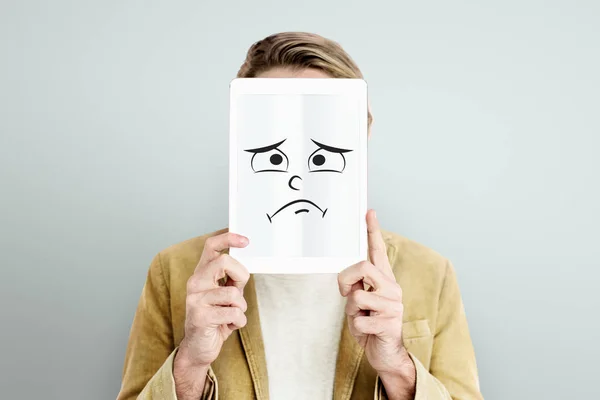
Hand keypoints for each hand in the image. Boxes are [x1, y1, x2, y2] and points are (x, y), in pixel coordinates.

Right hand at [174, 231, 249, 399]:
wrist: (199, 348)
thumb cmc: (215, 319)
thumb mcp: (224, 295)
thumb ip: (231, 279)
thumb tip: (245, 265)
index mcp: (201, 274)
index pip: (211, 246)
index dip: (229, 238)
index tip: (246, 241)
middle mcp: (195, 283)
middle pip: (225, 262)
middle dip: (241, 277)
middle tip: (239, 292)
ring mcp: (196, 300)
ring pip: (233, 293)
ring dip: (240, 308)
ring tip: (231, 315)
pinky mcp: (201, 317)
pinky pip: (234, 314)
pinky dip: (239, 322)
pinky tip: (228, 326)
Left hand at [338, 210, 415, 398]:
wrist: (387, 355)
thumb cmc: (371, 326)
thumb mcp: (360, 303)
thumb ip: (356, 287)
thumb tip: (348, 281)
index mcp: (384, 280)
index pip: (378, 251)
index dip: (372, 231)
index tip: (368, 212)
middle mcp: (392, 288)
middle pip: (362, 267)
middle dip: (345, 280)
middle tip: (345, 294)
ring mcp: (393, 305)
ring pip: (357, 296)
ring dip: (351, 311)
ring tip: (362, 319)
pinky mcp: (390, 323)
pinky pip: (359, 320)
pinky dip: (357, 328)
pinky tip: (369, 332)